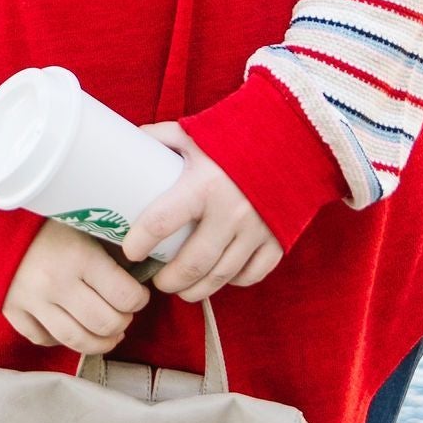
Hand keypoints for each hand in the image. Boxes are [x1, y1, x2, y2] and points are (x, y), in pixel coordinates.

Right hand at [0, 219, 147, 355]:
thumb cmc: (47, 219)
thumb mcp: (83, 224)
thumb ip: (110, 249)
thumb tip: (140, 274)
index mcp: (79, 256)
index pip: (125, 296)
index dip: (139, 298)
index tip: (138, 293)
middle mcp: (56, 283)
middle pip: (105, 323)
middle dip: (123, 321)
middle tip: (124, 312)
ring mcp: (33, 302)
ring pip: (77, 340)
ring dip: (101, 341)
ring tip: (109, 333)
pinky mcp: (13, 312)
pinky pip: (44, 339)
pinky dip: (63, 340)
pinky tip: (74, 328)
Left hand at [121, 124, 280, 301]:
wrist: (294, 134)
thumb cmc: (238, 134)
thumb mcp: (195, 132)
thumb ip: (162, 140)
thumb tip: (127, 147)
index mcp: (204, 184)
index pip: (161, 222)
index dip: (139, 242)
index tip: (130, 251)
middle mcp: (231, 211)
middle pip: (192, 264)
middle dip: (169, 280)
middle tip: (156, 280)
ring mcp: (257, 229)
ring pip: (220, 276)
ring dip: (195, 289)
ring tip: (182, 288)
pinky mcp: (278, 239)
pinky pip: (252, 275)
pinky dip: (233, 281)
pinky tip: (219, 277)